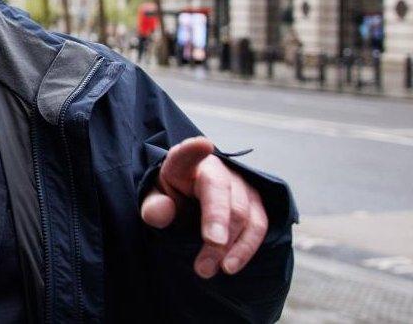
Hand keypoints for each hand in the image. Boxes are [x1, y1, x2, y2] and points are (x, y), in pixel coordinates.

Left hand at [140, 137, 267, 278]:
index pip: (187, 154)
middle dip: (216, 235)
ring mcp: (241, 184)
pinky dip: (247, 248)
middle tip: (203, 267)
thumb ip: (154, 207)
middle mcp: (217, 169)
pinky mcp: (256, 201)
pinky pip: (260, 225)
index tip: (202, 144)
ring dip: (233, 247)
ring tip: (215, 270)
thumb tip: (162, 211)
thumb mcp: (156, 201)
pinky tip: (231, 266)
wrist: (190, 202)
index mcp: (185, 164)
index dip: (193, 150)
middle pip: (222, 197)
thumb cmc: (171, 198)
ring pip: (245, 214)